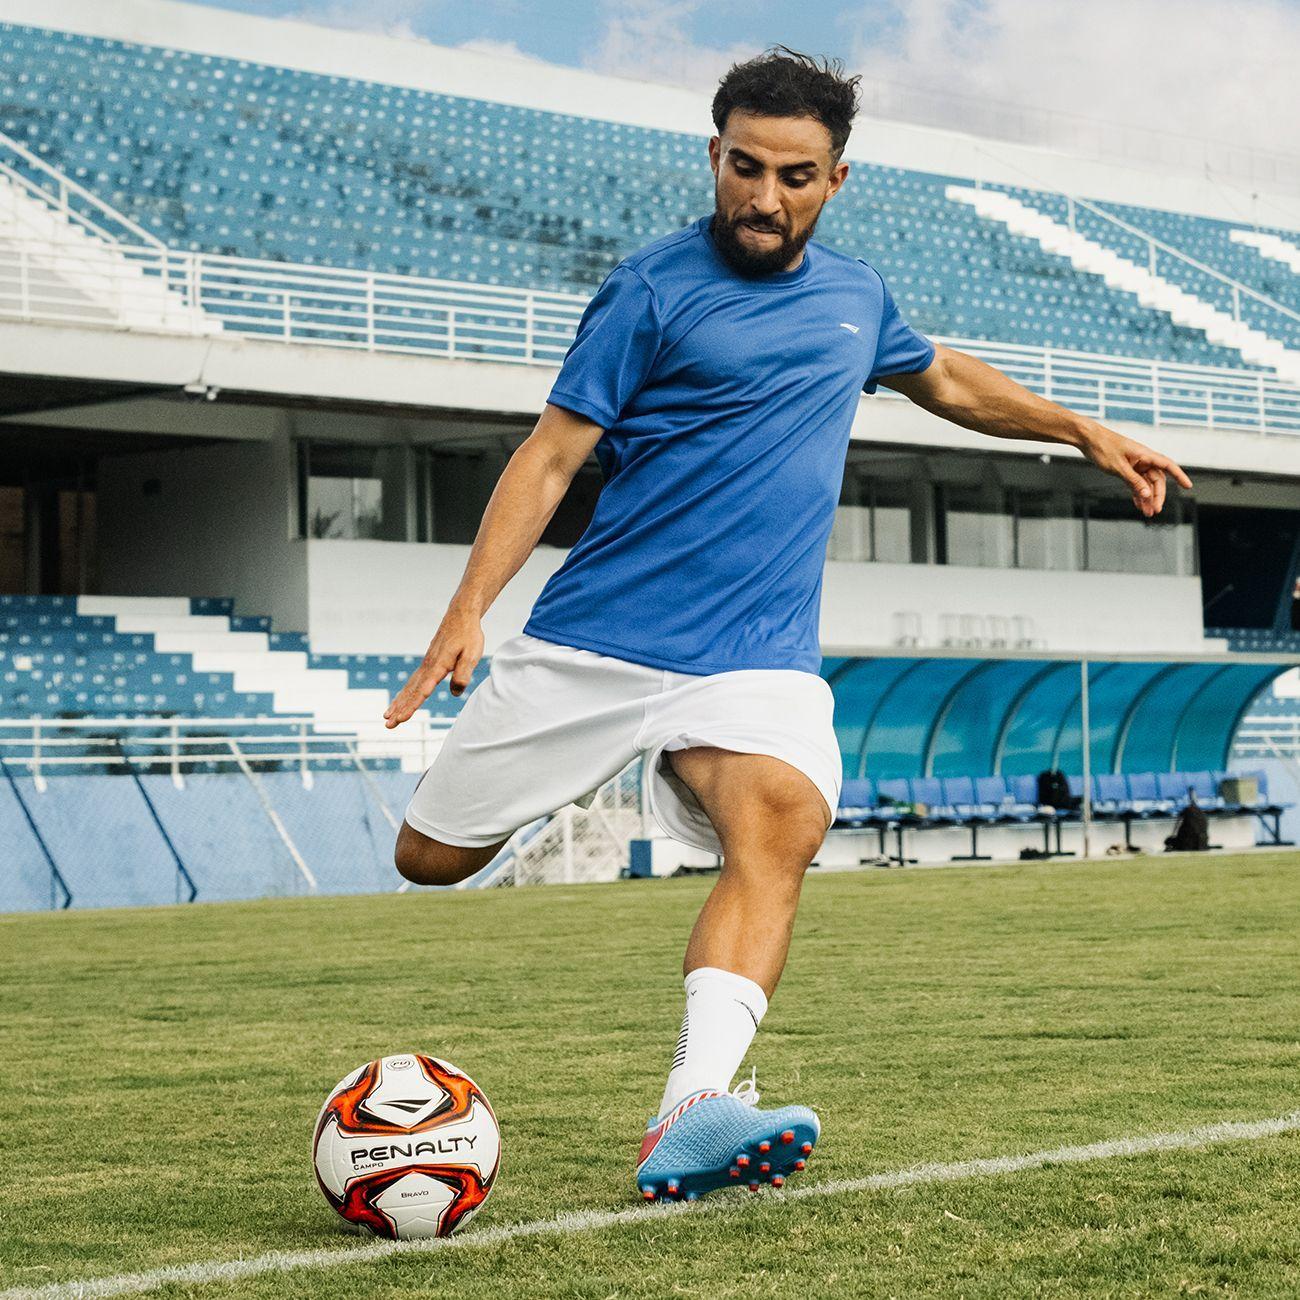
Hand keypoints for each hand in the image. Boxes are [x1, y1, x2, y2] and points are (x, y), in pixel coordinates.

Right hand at [383, 607, 483, 727]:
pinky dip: (404, 693)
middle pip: (411, 692)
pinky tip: (399, 700)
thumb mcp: (472, 654)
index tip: (402, 718)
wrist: (460, 615)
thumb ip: (463, 673)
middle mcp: (428, 666)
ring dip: (398, 702)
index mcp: (438, 666)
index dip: (412, 706)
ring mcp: (426, 664)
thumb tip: (456, 693)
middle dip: (399, 709)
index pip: (423, 690)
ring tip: (387, 717)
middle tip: (388, 725)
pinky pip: (413, 681)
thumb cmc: (468, 635)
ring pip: (409, 687)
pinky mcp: (427, 663)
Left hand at [1077, 424, 1192, 517]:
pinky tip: (1139, 505)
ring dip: (1147, 498)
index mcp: (1145, 454)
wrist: (1088, 439)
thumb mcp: (1119, 467)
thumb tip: (1147, 495)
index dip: (1179, 476)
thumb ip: (1133, 481)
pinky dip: (1137, 494)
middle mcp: (1143, 459)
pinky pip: (1135, 483)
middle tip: (1155, 511)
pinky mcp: (1126, 468)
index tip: (1188, 486)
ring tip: (1147, 513)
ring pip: (1146, 483)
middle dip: (1157, 495)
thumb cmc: (1103, 448)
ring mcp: (1135, 464)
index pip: (1168, 465)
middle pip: (1156, 479)